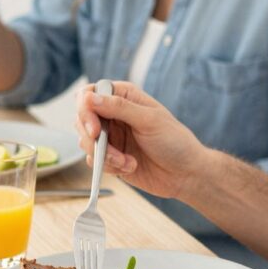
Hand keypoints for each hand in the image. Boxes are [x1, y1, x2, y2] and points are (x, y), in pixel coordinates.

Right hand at [76, 81, 211, 200]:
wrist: (185, 174)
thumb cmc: (175, 142)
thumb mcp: (149, 120)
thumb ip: (119, 107)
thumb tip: (89, 97)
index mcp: (124, 97)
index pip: (89, 94)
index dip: (85, 110)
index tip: (94, 129)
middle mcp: (114, 115)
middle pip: (81, 119)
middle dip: (92, 138)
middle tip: (108, 151)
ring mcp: (111, 136)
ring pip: (85, 142)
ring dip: (103, 155)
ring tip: (126, 161)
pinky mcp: (110, 157)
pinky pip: (94, 160)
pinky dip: (108, 166)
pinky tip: (129, 166)